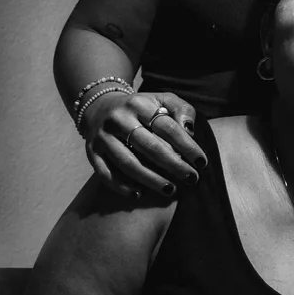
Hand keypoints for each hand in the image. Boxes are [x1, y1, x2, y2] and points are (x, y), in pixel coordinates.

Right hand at [82, 91, 205, 198]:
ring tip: (170, 190)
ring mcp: (103, 137)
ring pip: (128, 163)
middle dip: (173, 165)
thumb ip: (181, 110)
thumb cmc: (142, 108)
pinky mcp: (92, 153)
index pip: (168, 127)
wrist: (100, 108)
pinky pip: (105, 173)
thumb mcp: (163, 99)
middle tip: (191, 179)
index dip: (187, 146)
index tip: (201, 162)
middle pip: (149, 146)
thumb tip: (189, 131)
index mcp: (140, 104)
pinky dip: (121, 186)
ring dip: (151, 179)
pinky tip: (138, 195)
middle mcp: (119, 119)